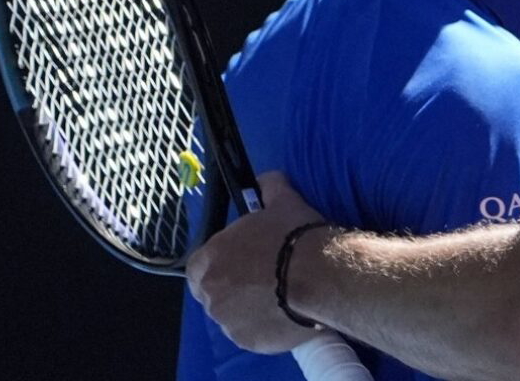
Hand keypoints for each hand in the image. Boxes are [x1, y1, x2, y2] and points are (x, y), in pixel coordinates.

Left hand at [186, 172, 335, 353]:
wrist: (320, 275)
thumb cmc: (295, 236)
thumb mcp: (284, 202)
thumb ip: (269, 188)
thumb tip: (266, 179)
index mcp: (210, 259)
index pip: (199, 266)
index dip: (219, 264)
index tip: (239, 263)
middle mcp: (210, 293)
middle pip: (213, 292)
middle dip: (232, 287)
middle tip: (262, 279)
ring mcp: (227, 320)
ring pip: (232, 314)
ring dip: (247, 307)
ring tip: (277, 297)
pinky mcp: (247, 341)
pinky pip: (250, 332)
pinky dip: (262, 325)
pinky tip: (284, 313)